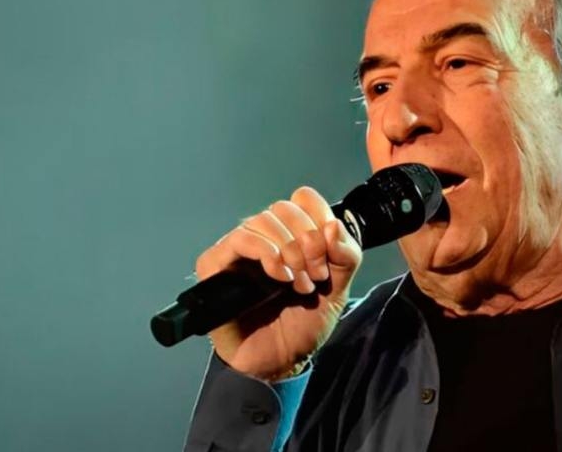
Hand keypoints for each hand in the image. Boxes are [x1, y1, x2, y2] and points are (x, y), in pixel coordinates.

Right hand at [194, 186, 361, 380]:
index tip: (328, 254)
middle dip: (307, 242)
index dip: (319, 220)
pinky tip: (279, 276)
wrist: (281, 361)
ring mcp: (238, 249)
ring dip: (288, 251)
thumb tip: (333, 225)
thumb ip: (345, 256)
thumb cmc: (303, 324)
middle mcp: (263, 236)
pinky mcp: (216, 265)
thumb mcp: (338, 289)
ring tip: (298, 284)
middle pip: (283, 209)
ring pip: (261, 220)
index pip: (302, 199)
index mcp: (291, 234)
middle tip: (315, 277)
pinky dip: (265, 252)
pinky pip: (239, 239)